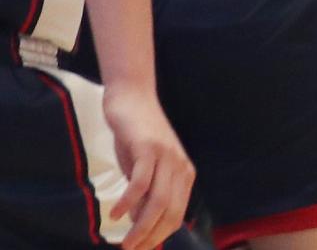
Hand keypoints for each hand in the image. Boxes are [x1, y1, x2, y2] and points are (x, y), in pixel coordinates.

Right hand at [102, 84, 193, 249]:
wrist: (133, 98)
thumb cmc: (137, 139)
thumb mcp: (145, 172)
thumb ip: (147, 197)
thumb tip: (141, 230)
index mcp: (184, 173)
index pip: (176, 216)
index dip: (159, 237)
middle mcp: (179, 165)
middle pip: (169, 213)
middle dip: (150, 238)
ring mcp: (165, 155)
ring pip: (158, 202)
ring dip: (140, 228)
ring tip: (125, 244)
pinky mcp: (147, 147)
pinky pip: (140, 182)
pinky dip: (128, 203)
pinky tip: (114, 214)